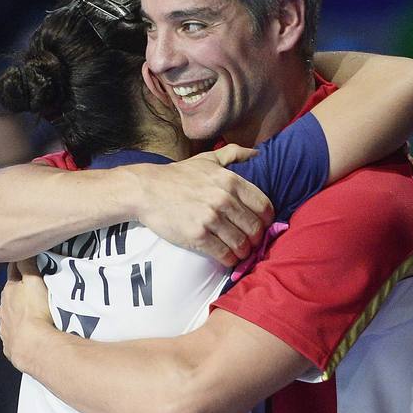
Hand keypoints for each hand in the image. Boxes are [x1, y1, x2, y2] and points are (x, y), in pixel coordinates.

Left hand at [0, 258, 53, 372]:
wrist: (31, 345)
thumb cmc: (36, 311)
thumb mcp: (35, 282)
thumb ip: (28, 266)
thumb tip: (22, 249)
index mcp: (9, 290)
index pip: (14, 271)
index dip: (20, 265)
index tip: (27, 260)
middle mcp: (2, 307)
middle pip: (10, 294)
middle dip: (18, 290)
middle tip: (31, 287)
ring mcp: (4, 327)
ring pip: (9, 314)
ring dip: (17, 311)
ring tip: (30, 313)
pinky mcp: (9, 344)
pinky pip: (12, 333)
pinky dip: (18, 330)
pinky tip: (26, 333)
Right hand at [130, 144, 271, 266]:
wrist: (146, 189)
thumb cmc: (178, 175)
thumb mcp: (207, 159)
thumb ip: (234, 154)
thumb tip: (257, 153)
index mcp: (231, 181)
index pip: (264, 206)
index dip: (267, 220)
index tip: (263, 225)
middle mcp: (224, 199)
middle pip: (254, 228)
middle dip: (256, 239)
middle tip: (252, 243)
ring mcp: (210, 218)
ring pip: (241, 243)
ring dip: (244, 252)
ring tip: (240, 253)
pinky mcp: (197, 235)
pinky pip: (224, 253)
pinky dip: (229, 259)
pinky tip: (228, 258)